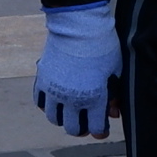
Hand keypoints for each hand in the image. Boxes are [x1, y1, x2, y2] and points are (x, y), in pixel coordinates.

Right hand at [34, 0, 121, 138]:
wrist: (78, 26)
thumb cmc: (102, 46)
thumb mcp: (115, 71)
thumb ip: (113, 94)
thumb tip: (112, 111)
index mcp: (94, 99)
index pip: (95, 128)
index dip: (99, 130)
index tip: (101, 127)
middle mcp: (72, 100)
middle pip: (72, 128)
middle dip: (80, 128)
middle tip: (84, 122)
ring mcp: (54, 91)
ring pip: (54, 118)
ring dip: (62, 118)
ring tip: (68, 111)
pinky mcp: (42, 80)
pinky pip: (40, 102)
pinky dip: (47, 104)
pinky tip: (54, 99)